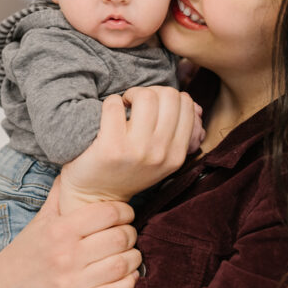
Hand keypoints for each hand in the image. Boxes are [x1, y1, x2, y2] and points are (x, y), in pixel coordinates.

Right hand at [0, 187, 140, 287]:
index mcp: (59, 229)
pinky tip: (126, 276)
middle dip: (131, 234)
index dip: (125, 212)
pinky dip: (128, 283)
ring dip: (133, 258)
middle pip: (120, 238)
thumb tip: (77, 166)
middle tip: (127, 235)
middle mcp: (65, 255)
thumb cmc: (25, 252)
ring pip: (122, 266)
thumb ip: (61, 194)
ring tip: (128, 254)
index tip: (125, 215)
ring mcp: (70, 284)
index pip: (109, 213)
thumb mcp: (40, 219)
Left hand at [59, 86, 198, 209]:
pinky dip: (110, 102)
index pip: (186, 104)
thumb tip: (192, 103)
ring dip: (131, 94)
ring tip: (124, 106)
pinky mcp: (111, 147)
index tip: (152, 107)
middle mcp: (160, 153)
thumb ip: (177, 133)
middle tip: (135, 104)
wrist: (96, 195)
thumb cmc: (128, 170)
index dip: (167, 97)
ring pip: (145, 96)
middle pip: (168, 95)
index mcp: (176, 155)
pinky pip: (114, 104)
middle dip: (150, 92)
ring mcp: (136, 150)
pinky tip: (108, 113)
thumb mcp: (161, 159)